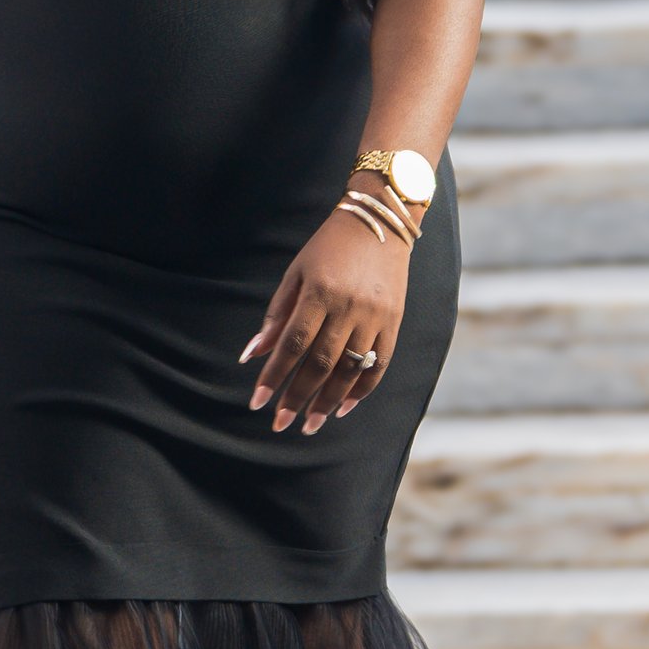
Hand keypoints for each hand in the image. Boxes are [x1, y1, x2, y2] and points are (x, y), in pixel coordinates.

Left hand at [244, 208, 409, 434]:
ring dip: (328, 402)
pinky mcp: (394, 322)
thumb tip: (253, 354)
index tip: (258, 402)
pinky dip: (361, 389)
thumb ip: (276, 315)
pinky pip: (379, 364)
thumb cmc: (327, 248)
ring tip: (310, 424)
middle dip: (298, 398)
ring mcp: (375, 317)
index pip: (292, 345)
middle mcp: (349, 308)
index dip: (274, 376)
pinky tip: (343, 407)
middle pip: (320, 363)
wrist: (379, 223)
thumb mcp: (295, 273)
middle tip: (280, 424)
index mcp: (319, 293)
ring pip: (350, 369)